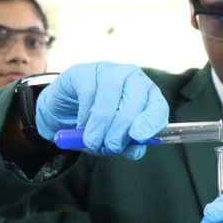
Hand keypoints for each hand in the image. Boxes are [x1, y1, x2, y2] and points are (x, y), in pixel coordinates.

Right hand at [35, 62, 169, 159]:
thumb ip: (128, 146)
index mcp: (147, 96)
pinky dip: (84, 114)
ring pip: (110, 95)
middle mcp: (132, 78)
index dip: (151, 120)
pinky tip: (81, 124)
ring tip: (92, 141)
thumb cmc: (96, 125)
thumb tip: (136, 151)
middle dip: (122, 128)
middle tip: (111, 146)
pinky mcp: (84, 72)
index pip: (158, 106)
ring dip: (101, 124)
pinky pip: (88, 92)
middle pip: (134, 100)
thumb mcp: (114, 139)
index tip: (139, 136)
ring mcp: (108, 71)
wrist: (64, 113)